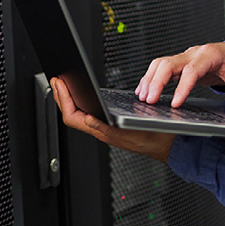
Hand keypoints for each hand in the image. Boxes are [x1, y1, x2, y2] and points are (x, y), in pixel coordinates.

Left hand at [50, 76, 174, 162]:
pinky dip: (80, 103)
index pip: (73, 116)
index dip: (64, 100)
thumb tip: (87, 119)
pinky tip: (81, 97)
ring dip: (69, 99)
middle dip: (61, 97)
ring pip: (79, 115)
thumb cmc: (155, 139)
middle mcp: (101, 131)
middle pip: (72, 114)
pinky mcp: (110, 126)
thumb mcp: (132, 131)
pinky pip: (89, 114)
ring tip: (64, 85)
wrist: (168, 144)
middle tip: (56, 80)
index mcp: (103, 132)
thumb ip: (106, 129)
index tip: (60, 84)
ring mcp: (105, 129)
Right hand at [135, 41, 224, 109]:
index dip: (182, 87)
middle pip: (168, 63)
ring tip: (143, 96)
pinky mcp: (183, 63)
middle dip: (156, 81)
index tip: (175, 104)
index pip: (191, 70)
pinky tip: (145, 89)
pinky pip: (163, 67)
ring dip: (150, 79)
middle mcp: (195, 53)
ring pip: (161, 63)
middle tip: (149, 100)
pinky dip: (152, 77)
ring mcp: (187, 56)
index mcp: (210, 54)